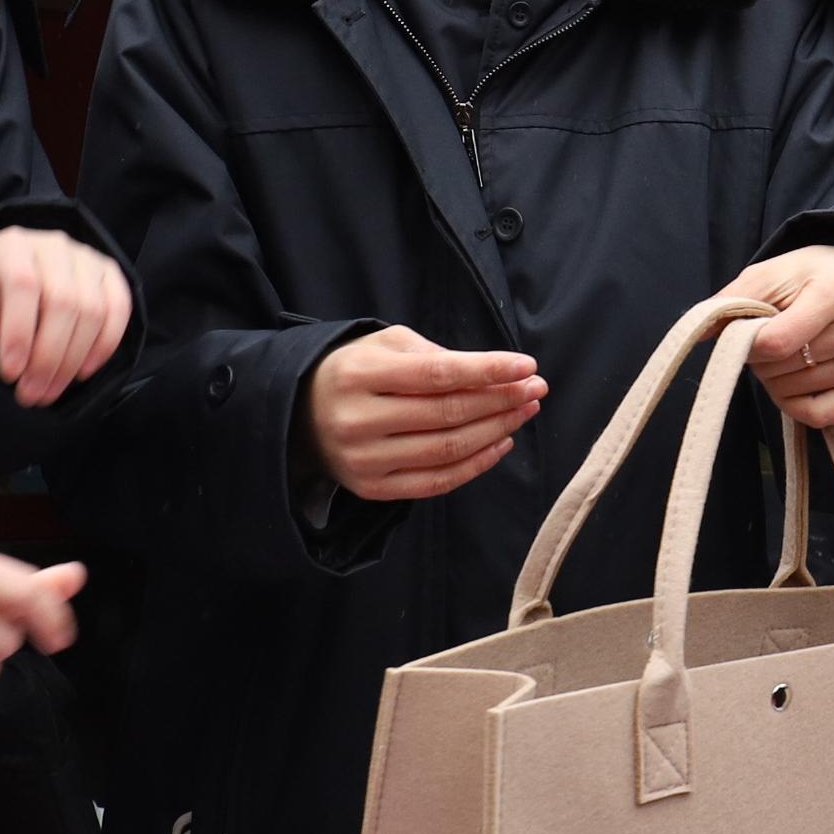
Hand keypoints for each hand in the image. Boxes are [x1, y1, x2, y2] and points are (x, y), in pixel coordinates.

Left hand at [0, 229, 132, 406]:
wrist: (19, 271)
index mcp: (12, 246)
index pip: (22, 284)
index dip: (19, 332)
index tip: (10, 374)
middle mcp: (54, 245)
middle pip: (63, 301)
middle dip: (47, 357)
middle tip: (31, 394)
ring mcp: (88, 257)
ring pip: (93, 310)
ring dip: (72, 360)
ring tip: (50, 391)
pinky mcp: (111, 273)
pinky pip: (119, 309)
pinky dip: (104, 346)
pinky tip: (82, 372)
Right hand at [307, 327, 548, 502]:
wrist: (297, 416)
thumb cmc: (352, 371)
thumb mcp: (383, 344)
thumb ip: (434, 354)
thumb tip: (492, 374)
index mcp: (359, 373)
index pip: (437, 374)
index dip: (487, 370)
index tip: (526, 366)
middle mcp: (359, 420)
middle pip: (448, 414)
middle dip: (501, 400)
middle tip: (535, 389)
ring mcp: (365, 460)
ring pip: (447, 450)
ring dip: (496, 430)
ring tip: (524, 412)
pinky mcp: (372, 488)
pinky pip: (436, 481)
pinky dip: (476, 464)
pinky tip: (501, 443)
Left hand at [716, 244, 833, 432]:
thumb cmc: (814, 278)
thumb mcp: (773, 272)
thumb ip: (734, 299)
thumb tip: (700, 335)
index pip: (774, 343)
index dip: (749, 344)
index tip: (750, 330)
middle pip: (780, 370)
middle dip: (762, 359)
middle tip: (776, 336)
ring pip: (792, 394)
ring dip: (777, 379)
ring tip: (795, 350)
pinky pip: (817, 417)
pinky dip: (796, 404)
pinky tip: (802, 379)